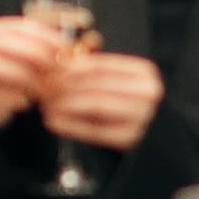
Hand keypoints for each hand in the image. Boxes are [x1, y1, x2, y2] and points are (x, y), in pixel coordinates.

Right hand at [0, 12, 74, 129]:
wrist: (0, 104)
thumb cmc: (25, 75)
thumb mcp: (44, 58)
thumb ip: (64, 47)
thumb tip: (94, 38)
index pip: (24, 25)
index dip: (48, 35)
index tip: (67, 47)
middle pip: (8, 42)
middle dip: (37, 55)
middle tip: (58, 69)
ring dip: (24, 77)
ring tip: (45, 89)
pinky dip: (12, 97)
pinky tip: (27, 102)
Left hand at [39, 48, 166, 151]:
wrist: (155, 135)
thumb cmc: (131, 105)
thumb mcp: (121, 82)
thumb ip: (96, 70)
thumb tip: (61, 61)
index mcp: (143, 73)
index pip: (99, 66)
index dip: (70, 68)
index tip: (48, 71)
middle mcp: (146, 93)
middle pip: (94, 85)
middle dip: (63, 86)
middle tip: (42, 88)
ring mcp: (140, 116)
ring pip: (93, 105)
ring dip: (64, 104)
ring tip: (45, 104)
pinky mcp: (130, 138)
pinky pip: (93, 130)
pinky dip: (69, 124)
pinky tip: (53, 121)